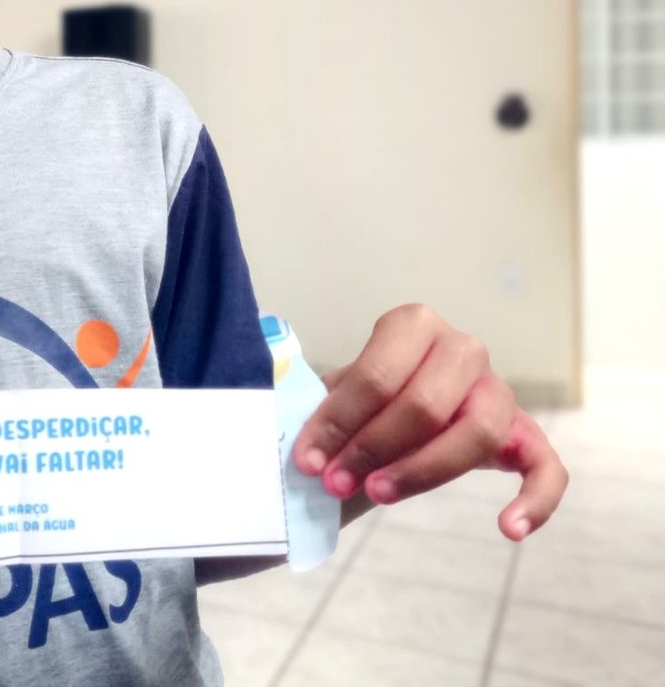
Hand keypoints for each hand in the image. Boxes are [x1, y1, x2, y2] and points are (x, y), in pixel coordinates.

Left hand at [293, 304, 567, 540]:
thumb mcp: (335, 395)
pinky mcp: (523, 434)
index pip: (377, 376)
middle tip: (335, 482)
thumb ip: (324, 413)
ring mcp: (498, 391)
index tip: (308, 461)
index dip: (339, 421)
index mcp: (413, 325)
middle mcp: (463, 349)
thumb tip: (308, 453)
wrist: (391, 413)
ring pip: (477, 432)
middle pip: (425, 404)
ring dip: (423, 471)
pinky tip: (509, 529)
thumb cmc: (360, 402)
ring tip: (379, 494)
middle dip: (373, 448)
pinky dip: (535, 500)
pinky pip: (547, 466)